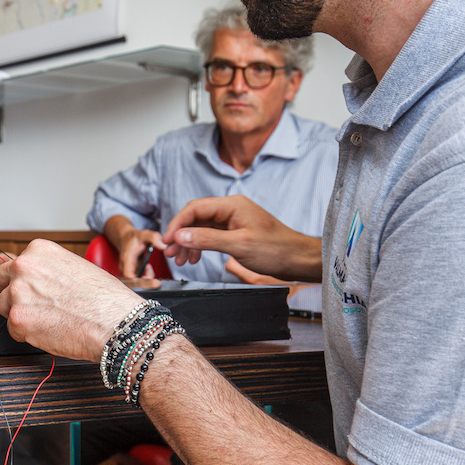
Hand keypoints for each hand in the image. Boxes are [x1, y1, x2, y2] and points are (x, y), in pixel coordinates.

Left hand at [0, 239, 141, 361]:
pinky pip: (13, 329)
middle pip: (1, 283)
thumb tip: (35, 279)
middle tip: (36, 306)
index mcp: (38, 250)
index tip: (29, 289)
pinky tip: (50, 331)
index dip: (20, 280)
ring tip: (50, 320)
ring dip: (22, 315)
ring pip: (5, 307)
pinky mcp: (18, 319)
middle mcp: (23, 267)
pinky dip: (28, 334)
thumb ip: (48, 269)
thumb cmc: (104, 298)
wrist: (115, 322)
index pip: (12, 265)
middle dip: (14, 295)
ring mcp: (18, 293)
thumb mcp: (74, 266)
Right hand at [104, 215, 164, 278]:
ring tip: (149, 267)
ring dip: (147, 279)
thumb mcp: (144, 234)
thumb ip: (154, 238)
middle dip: (146, 284)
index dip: (141, 281)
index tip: (155, 282)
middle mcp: (124, 268)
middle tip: (158, 281)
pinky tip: (148, 268)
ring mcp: (127, 272)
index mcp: (126, 259)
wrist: (126, 239)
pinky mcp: (130, 274)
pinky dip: (146, 277)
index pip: (130, 276)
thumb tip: (163, 246)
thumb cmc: (134, 238)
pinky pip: (138, 281)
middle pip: (133, 283)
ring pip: (136, 283)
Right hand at [163, 196, 322, 282]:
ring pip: (201, 228)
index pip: (195, 208)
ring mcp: (232, 220)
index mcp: (232, 205)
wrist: (296, 259)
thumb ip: (207, 239)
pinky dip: (199, 246)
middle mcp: (230, 209)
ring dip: (188, 242)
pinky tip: (195, 257)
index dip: (177, 224)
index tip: (167, 240)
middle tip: (171, 252)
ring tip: (181, 259)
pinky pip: (210, 235)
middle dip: (180, 234)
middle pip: (195, 217)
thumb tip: (181, 236)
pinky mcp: (234, 232)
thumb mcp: (238, 245)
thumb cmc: (276, 249)